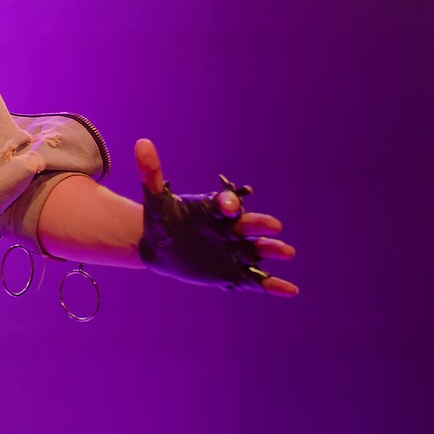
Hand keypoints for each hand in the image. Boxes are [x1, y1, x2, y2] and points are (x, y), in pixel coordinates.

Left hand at [135, 138, 297, 295]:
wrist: (159, 249)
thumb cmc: (161, 221)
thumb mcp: (155, 201)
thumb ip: (151, 175)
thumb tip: (142, 143)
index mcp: (215, 210)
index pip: (226, 204)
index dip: (228, 203)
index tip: (226, 204)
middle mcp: (231, 229)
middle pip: (248, 225)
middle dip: (260, 225)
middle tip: (274, 226)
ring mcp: (236, 252)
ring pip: (258, 250)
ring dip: (272, 250)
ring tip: (286, 251)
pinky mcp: (235, 274)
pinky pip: (256, 280)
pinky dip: (274, 285)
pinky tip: (291, 290)